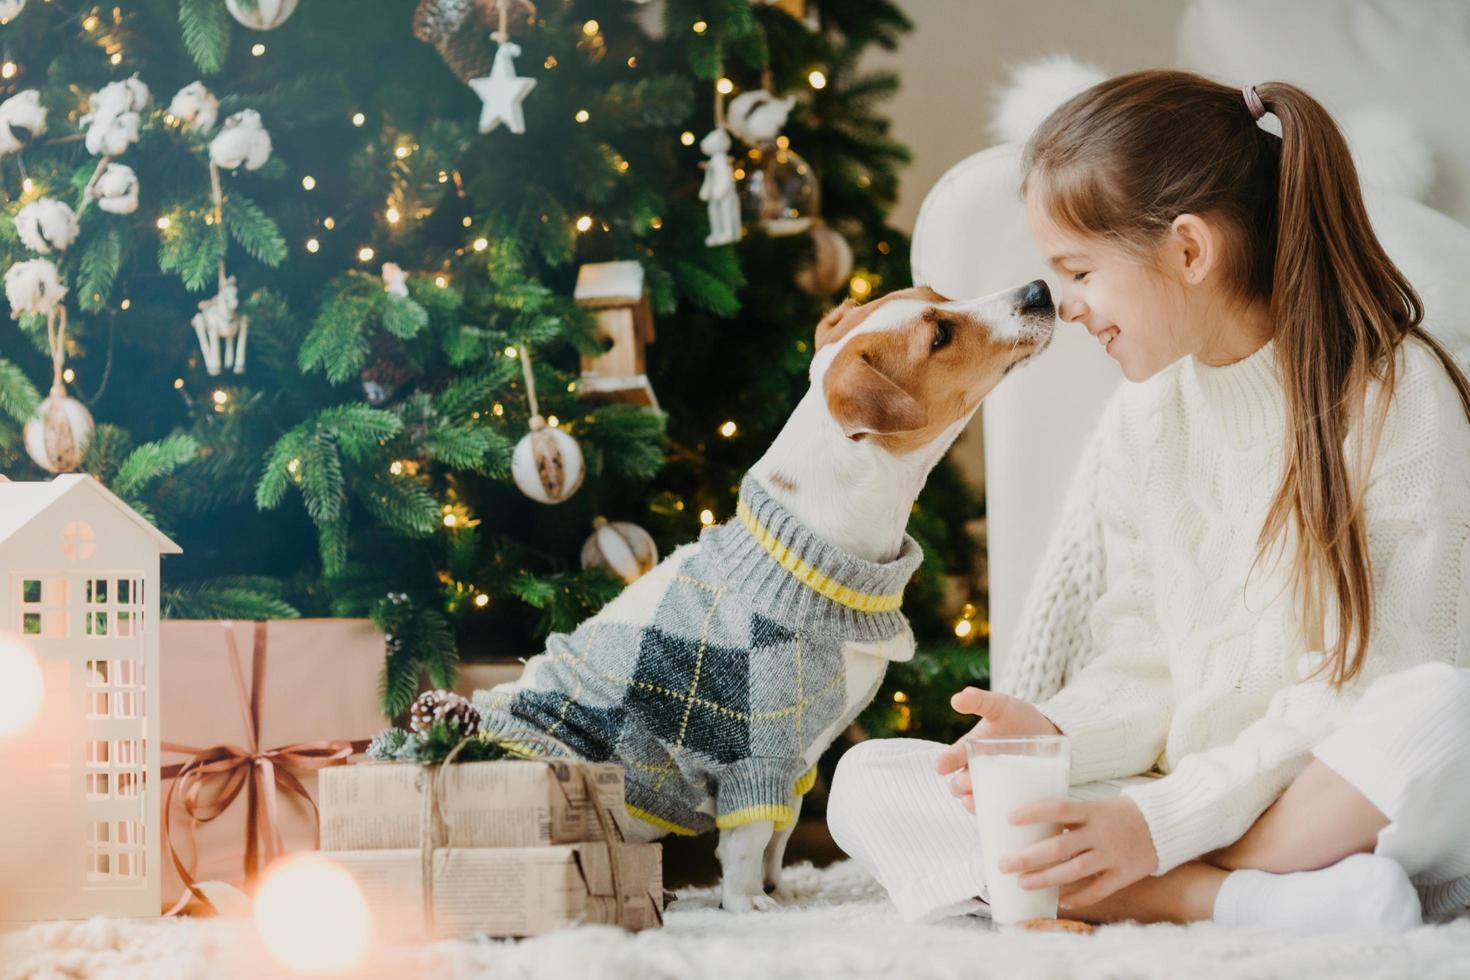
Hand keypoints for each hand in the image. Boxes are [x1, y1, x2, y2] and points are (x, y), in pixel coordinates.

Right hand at [933, 688, 1061, 811]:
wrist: (1050, 734)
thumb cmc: (1020, 718)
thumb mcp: (1001, 706)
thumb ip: (980, 701)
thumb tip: (957, 698)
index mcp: (970, 749)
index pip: (951, 758)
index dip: (944, 762)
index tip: (940, 766)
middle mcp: (977, 771)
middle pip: (958, 784)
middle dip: (959, 785)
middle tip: (967, 781)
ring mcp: (993, 786)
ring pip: (974, 801)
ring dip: (971, 803)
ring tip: (975, 802)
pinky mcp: (1010, 799)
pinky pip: (997, 813)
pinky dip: (994, 816)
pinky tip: (998, 817)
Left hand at [995, 795, 1158, 908]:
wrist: (1164, 825)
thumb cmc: (1119, 814)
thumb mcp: (1095, 807)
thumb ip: (1070, 817)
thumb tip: (1031, 826)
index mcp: (1092, 811)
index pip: (1058, 808)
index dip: (1033, 813)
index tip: (1009, 819)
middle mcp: (1101, 834)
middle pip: (1059, 848)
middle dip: (1028, 858)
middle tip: (1003, 864)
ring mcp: (1112, 856)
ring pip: (1074, 872)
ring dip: (1045, 879)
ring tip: (1022, 883)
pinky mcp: (1124, 875)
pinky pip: (1098, 890)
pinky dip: (1079, 898)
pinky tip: (1060, 901)